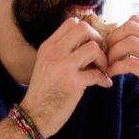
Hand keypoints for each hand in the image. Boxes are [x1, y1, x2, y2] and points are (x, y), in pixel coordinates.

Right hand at [19, 17, 112, 136]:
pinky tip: (104, 84)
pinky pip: (97, 74)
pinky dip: (105, 79)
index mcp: (48, 46)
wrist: (33, 116)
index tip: (91, 46)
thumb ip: (62, 52)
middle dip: (98, 40)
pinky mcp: (73, 83)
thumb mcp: (47, 64)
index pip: (72, 23)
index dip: (88, 32)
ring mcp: (63, 67)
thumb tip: (89, 43)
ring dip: (103, 59)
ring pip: (93, 48)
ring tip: (102, 70)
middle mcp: (54, 53)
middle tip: (99, 56)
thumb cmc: (44, 92)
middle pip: (84, 29)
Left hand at [105, 15, 138, 120]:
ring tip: (108, 64)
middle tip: (106, 53)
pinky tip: (112, 74)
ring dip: (112, 53)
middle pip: (130, 28)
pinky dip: (116, 68)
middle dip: (112, 39)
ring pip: (129, 43)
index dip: (117, 30)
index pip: (135, 20)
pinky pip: (130, 63)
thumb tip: (120, 40)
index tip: (111, 44)